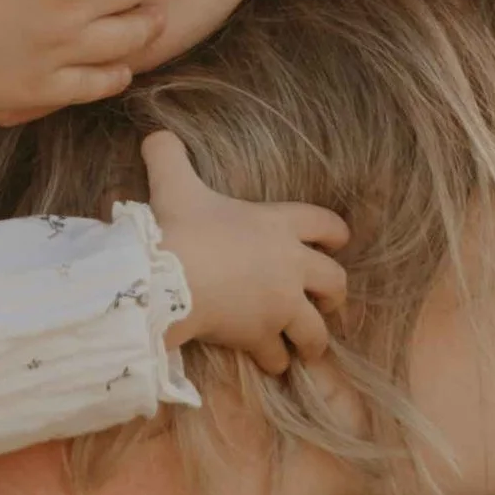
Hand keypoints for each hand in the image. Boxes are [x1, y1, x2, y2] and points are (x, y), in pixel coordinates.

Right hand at [143, 128, 346, 374]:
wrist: (168, 278)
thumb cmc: (178, 226)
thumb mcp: (173, 182)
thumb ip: (169, 154)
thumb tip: (155, 133)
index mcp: (277, 225)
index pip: (324, 224)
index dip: (335, 232)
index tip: (339, 240)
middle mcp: (290, 266)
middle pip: (334, 281)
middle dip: (335, 293)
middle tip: (328, 300)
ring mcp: (280, 305)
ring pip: (315, 328)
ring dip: (313, 337)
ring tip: (307, 345)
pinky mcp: (261, 335)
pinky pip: (277, 354)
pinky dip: (274, 359)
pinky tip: (270, 362)